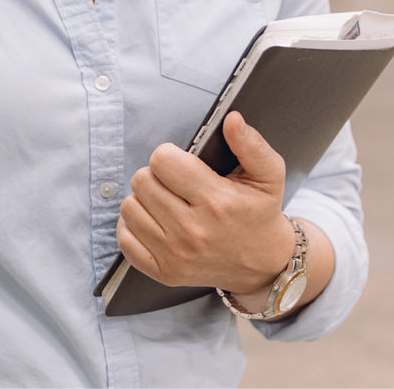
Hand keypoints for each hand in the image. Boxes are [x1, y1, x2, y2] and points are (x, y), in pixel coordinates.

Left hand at [116, 111, 295, 295]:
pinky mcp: (164, 273)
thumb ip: (251, 144)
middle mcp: (193, 231)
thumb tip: (232, 119)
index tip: (183, 165)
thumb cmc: (260, 214)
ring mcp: (176, 255)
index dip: (170, 156)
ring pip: (129, 207)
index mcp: (216, 202)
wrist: (264, 266)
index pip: (162, 160)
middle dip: (156, 176)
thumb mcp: (268, 176)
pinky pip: (125, 239)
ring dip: (144, 200)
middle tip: (176, 185)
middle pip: (141, 180)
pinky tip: (155, 222)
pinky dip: (134, 227)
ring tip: (167, 202)